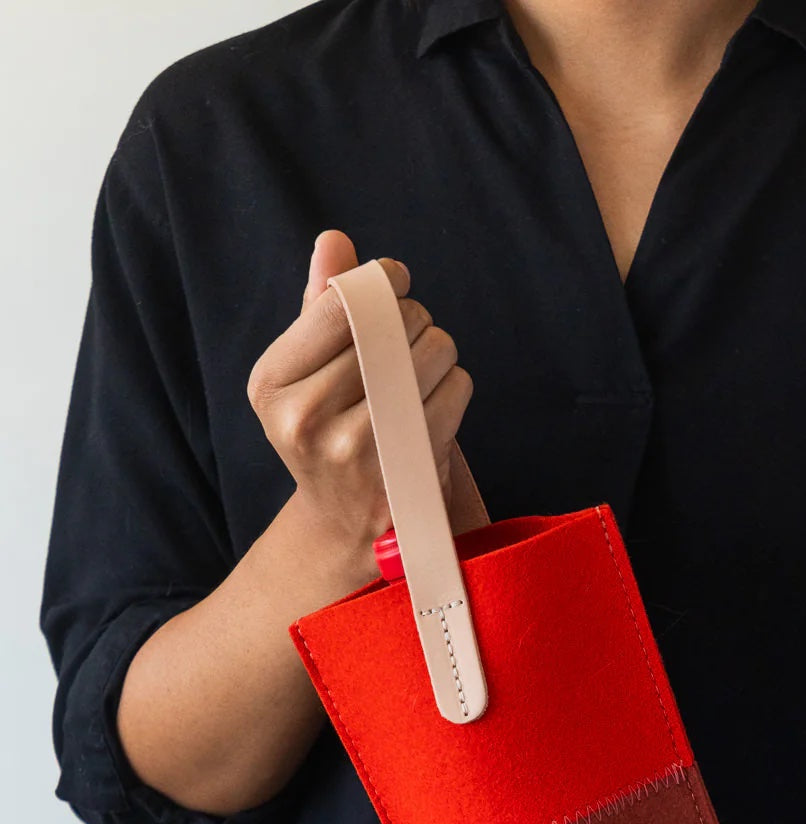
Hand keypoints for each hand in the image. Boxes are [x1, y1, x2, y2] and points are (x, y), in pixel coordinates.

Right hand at [246, 228, 473, 557]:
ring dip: (438, 351)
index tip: (394, 284)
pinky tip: (433, 408)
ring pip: (431, 351)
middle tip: (404, 344)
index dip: (381, 283)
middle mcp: (305, 417)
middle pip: (393, 323)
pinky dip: (455, 386)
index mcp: (271, 384)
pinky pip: (457, 387)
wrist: (349, 524)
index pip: (341, 304)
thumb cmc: (332, 431)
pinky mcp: (407, 466)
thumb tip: (334, 240)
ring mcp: (356, 448)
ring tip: (418, 377)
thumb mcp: (308, 372)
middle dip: (412, 321)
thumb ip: (320, 306)